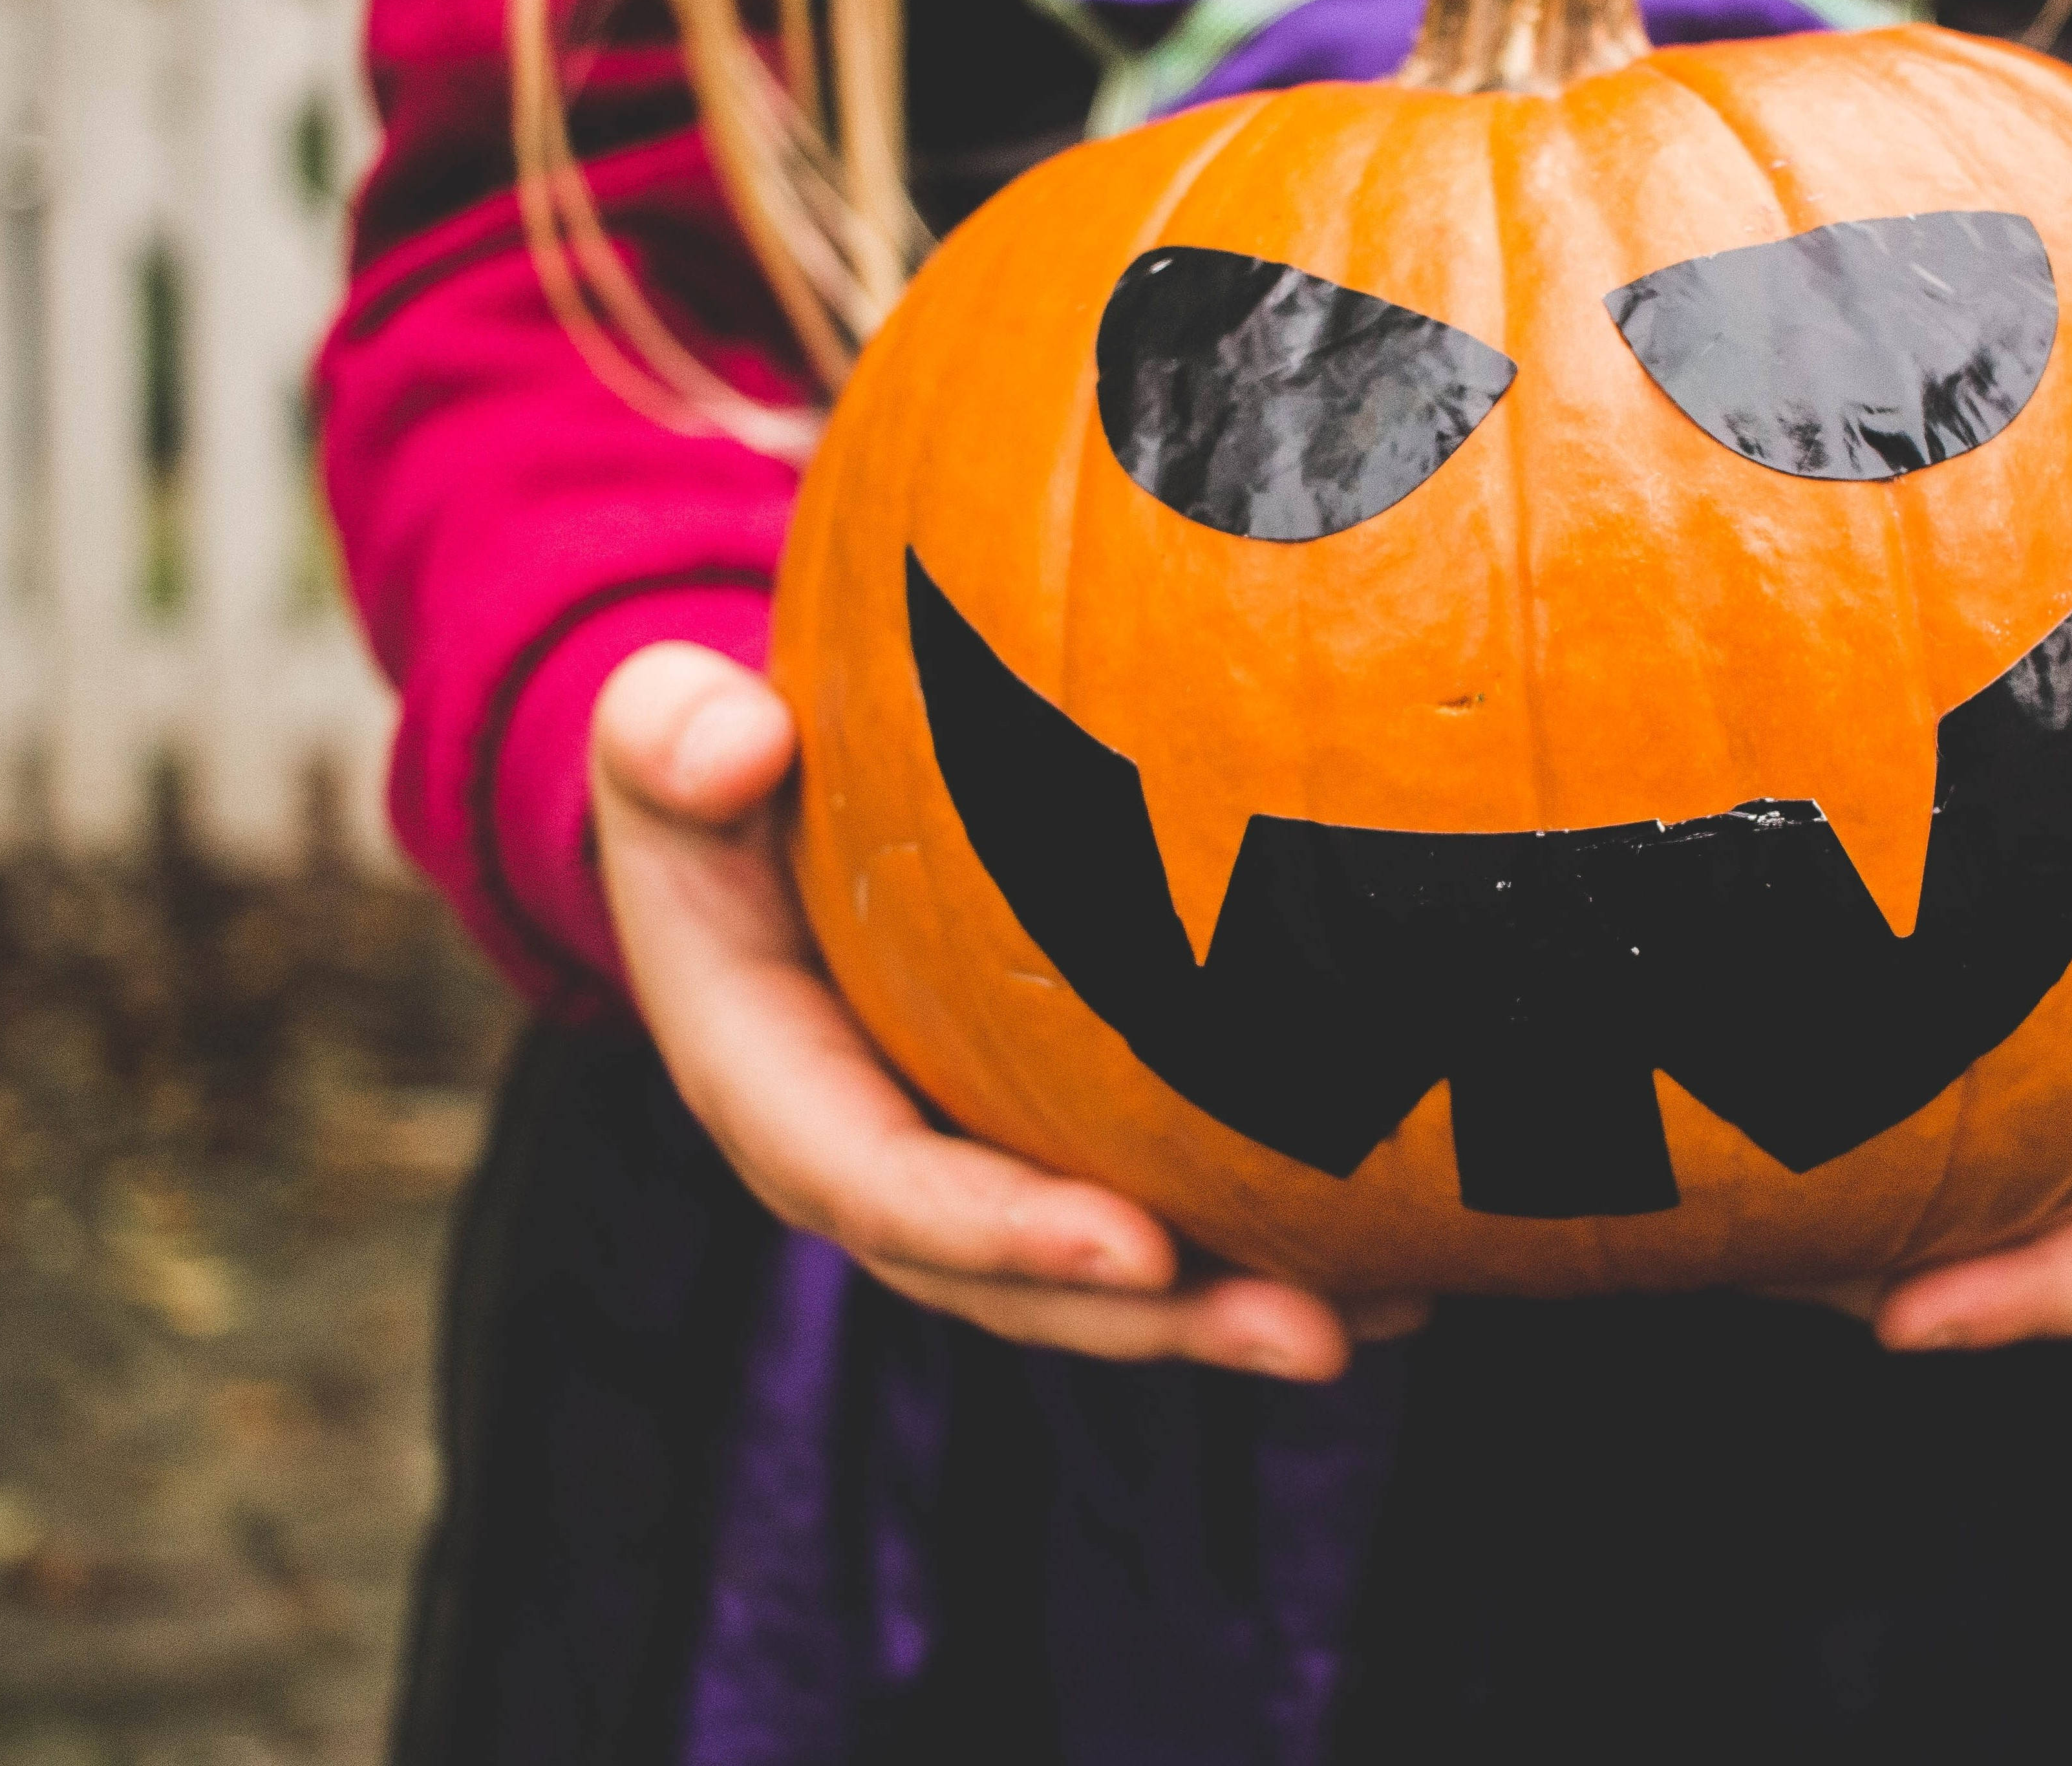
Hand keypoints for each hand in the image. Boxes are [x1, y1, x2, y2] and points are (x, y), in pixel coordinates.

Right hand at [591, 642, 1422, 1379]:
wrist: (756, 811)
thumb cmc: (716, 774)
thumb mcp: (662, 743)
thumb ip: (669, 741)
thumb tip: (733, 739)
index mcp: (778, 1093)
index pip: (884, 1190)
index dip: (1002, 1235)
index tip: (1133, 1250)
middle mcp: (876, 1164)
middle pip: (1016, 1280)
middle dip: (1158, 1321)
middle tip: (1309, 1331)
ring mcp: (968, 1165)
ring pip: (1104, 1275)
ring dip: (1239, 1306)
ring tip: (1390, 1315)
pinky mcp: (1044, 1144)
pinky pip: (1155, 1208)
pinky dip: (1269, 1235)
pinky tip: (1408, 1247)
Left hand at [1818, 664, 2071, 1351]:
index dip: (2049, 1291)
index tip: (1901, 1322)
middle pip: (2064, 1252)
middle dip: (1918, 1281)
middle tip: (1752, 1279)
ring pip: (2014, 1198)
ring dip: (1877, 1224)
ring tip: (1718, 1224)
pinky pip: (1998, 1116)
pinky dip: (1890, 1123)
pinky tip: (1757, 1103)